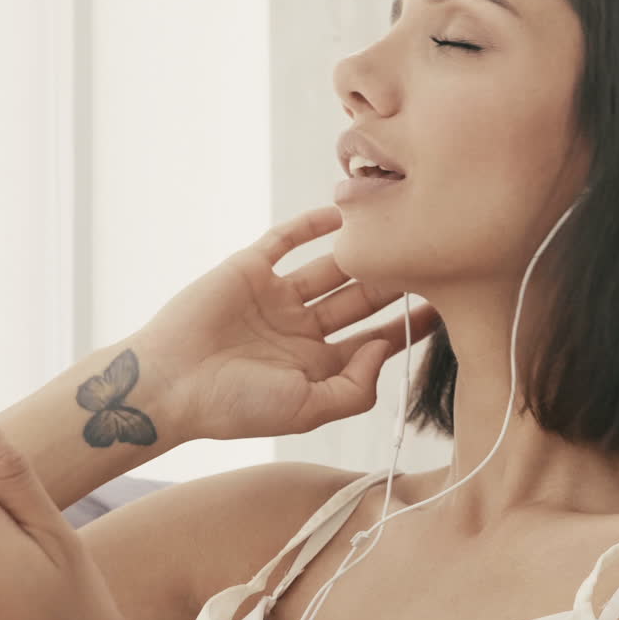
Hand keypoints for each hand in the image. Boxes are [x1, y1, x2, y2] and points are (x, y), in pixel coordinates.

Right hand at [138, 205, 440, 440]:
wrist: (168, 384)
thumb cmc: (234, 407)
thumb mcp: (306, 409)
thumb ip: (354, 387)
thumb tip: (385, 348)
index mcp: (317, 364)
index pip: (375, 337)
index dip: (411, 324)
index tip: (450, 304)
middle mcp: (302, 328)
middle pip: (360, 298)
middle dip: (396, 281)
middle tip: (434, 256)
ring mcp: (276, 296)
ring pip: (330, 267)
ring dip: (363, 251)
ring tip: (399, 229)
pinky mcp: (249, 269)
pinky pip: (286, 239)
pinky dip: (313, 224)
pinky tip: (344, 210)